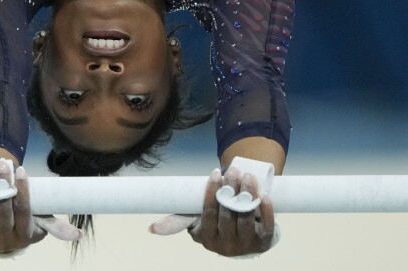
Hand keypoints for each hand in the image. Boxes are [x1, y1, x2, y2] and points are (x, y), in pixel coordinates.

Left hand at [0, 160, 81, 253]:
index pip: (24, 210)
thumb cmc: (20, 222)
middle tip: (2, 165)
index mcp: (24, 235)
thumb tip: (79, 235)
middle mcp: (5, 240)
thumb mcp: (38, 224)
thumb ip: (56, 226)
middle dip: (2, 184)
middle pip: (3, 208)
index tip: (20, 170)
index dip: (22, 190)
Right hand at [149, 167, 275, 256]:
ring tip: (247, 177)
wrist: (245, 233)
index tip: (215, 174)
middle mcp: (225, 245)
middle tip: (233, 171)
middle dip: (230, 190)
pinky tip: (264, 195)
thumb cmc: (218, 221)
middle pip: (228, 213)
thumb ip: (177, 222)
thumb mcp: (197, 222)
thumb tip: (150, 229)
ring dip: (248, 195)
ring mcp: (245, 245)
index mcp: (207, 238)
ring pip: (246, 217)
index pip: (208, 213)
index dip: (212, 193)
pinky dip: (266, 210)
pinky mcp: (264, 242)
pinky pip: (267, 226)